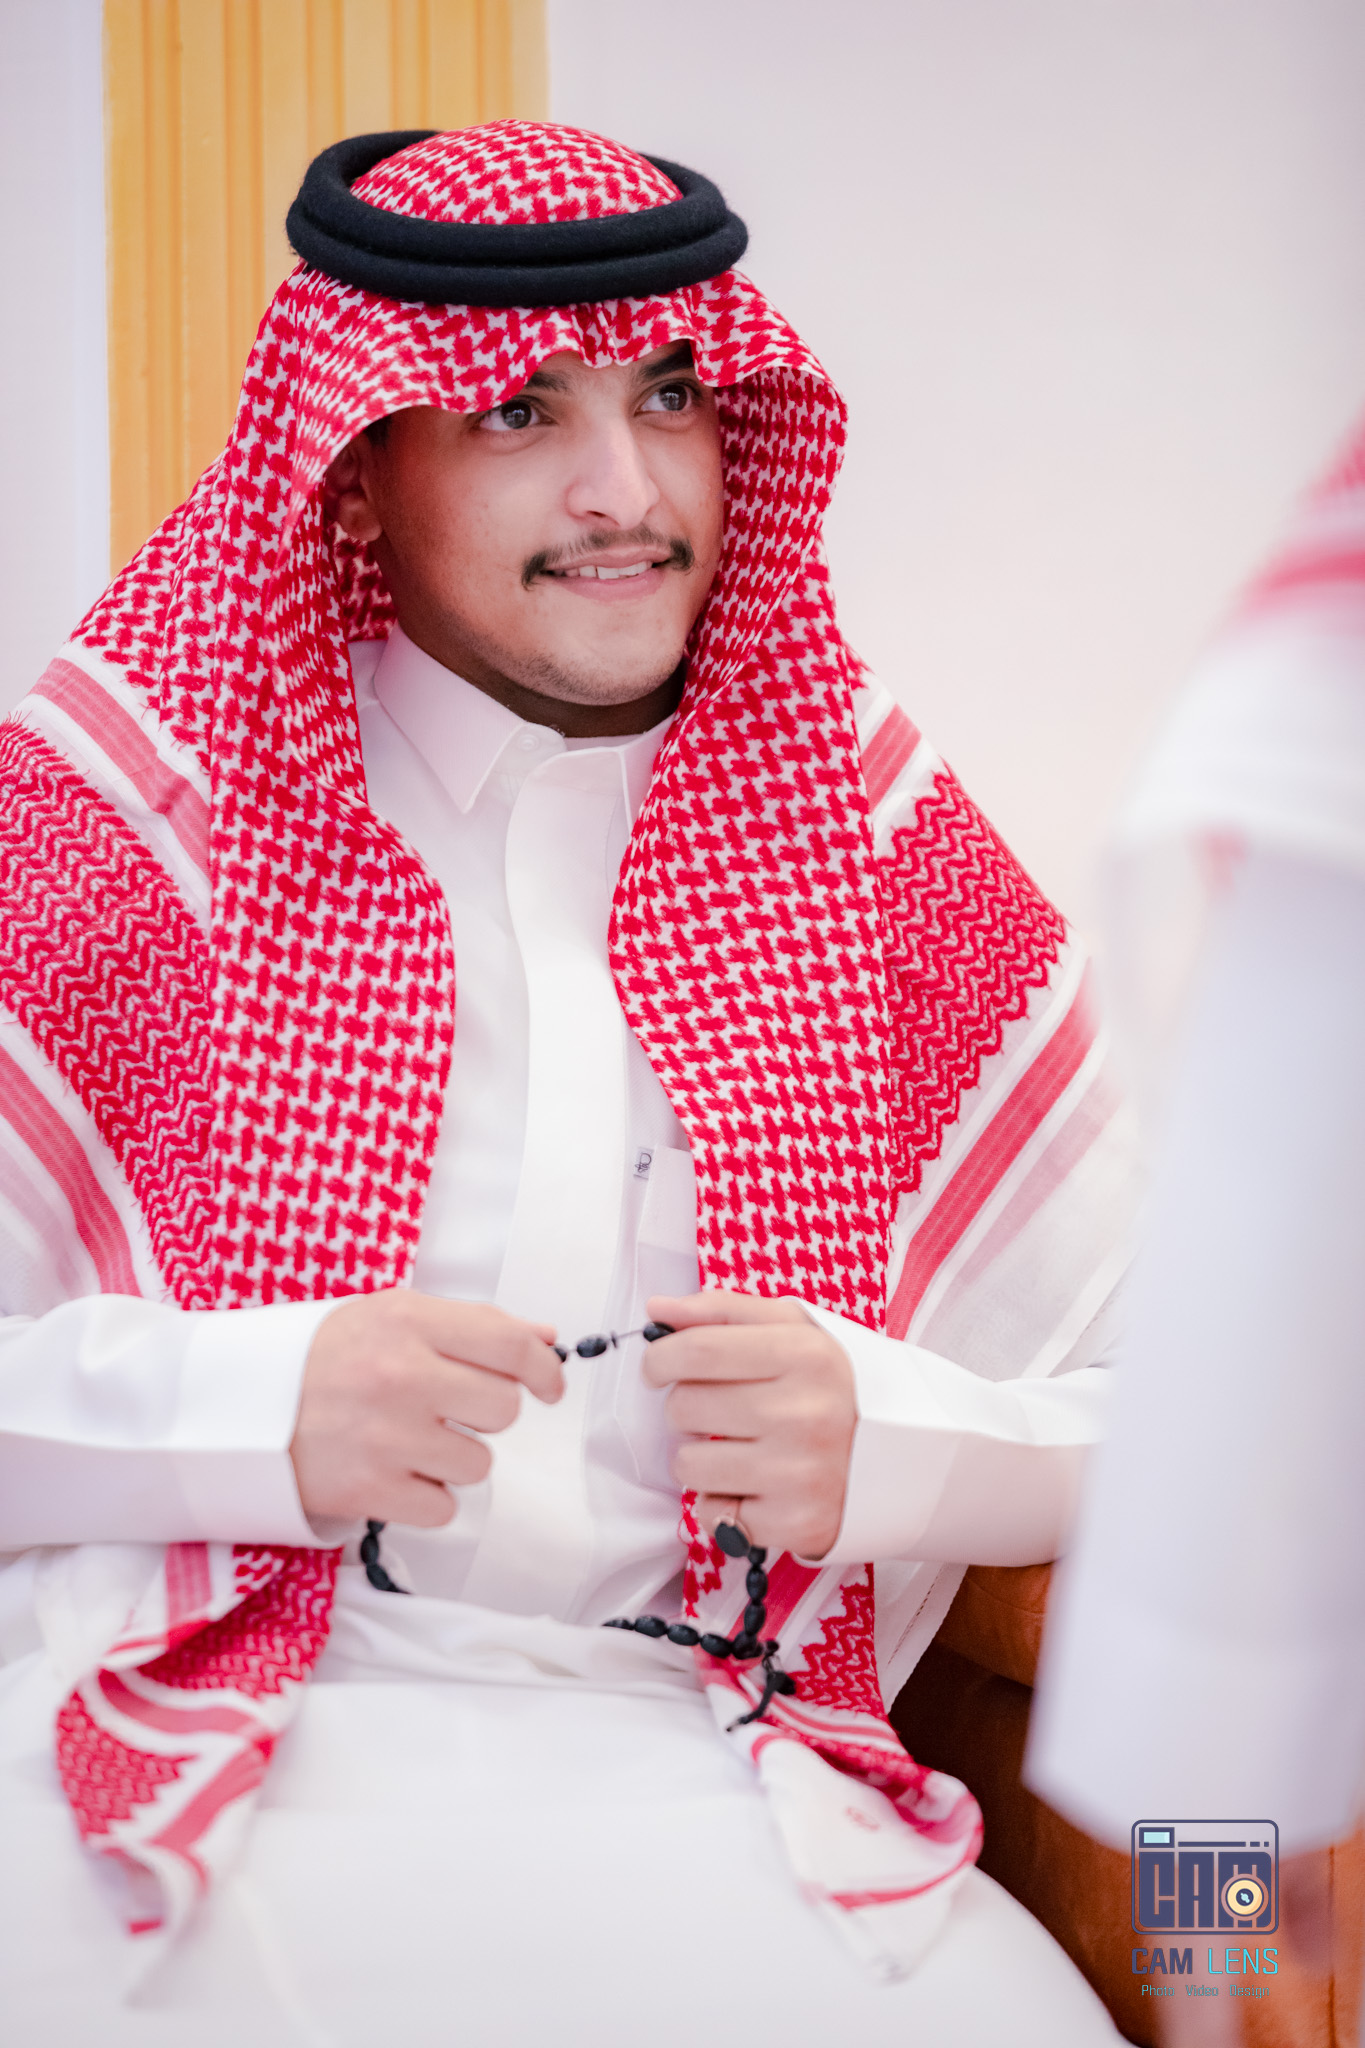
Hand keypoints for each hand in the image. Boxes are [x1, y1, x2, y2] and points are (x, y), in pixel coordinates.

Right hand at [290, 1289, 562, 1525]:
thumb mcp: (389, 1316)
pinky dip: (426, 1498)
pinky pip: (443, 1508)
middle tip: (448, 1410)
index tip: (549, 1385)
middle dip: (485, 1414)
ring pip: (478, 1463)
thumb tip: (546, 1336)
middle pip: (503, 1409)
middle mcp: (400, 1375)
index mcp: (407, 1321)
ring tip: (408, 1441)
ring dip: (453, 1459)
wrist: (236, 1408)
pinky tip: (393, 1473)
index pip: (511, 1344)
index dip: (544, 1368)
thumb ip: (471, 1324)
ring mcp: (385, 1437)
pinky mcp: (368, 1490)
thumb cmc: (321, 1358)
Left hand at [643, 1289, 856, 1560]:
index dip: (660, 1358)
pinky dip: (722, 1503)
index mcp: (806, 1354)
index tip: (661, 1367)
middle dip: (687, 1407)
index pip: (695, 1351)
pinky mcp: (796, 1524)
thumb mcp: (798, 1330)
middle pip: (684, 1407)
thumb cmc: (836, 1386)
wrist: (911, 1456)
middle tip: (720, 1410)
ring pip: (688, 1464)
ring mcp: (800, 1473)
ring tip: (740, 1449)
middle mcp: (804, 1413)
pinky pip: (712, 1514)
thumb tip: (657, 1311)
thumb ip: (724, 1311)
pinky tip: (756, 1486)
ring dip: (700, 1457)